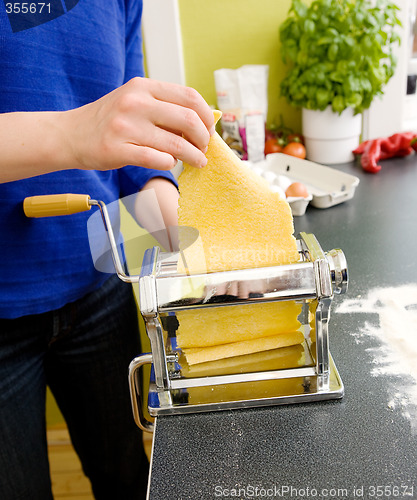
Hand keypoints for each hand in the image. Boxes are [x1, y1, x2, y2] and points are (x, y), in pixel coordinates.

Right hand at [64, 77, 214, 170]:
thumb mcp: (135, 101)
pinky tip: (170, 164)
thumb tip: (202, 121)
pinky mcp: (117, 150)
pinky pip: (157, 160)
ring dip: (193, 157)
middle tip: (204, 149)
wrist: (70, 135)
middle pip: (188, 120)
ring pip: (176, 145)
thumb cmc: (109, 121)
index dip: (207, 116)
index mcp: (143, 87)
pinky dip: (170, 164)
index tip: (209, 130)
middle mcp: (135, 103)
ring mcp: (125, 126)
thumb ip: (164, 106)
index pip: (190, 97)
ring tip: (198, 162)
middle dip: (204, 139)